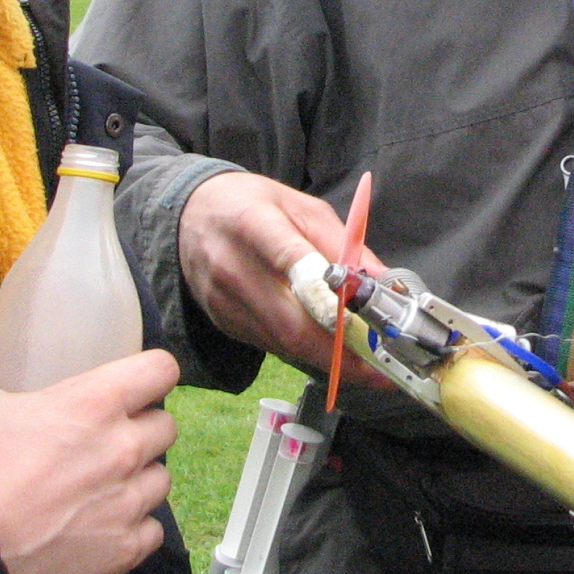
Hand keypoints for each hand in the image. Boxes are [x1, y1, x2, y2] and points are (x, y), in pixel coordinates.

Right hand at [0, 334, 179, 573]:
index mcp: (95, 404)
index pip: (161, 370)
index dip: (149, 372)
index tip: (132, 382)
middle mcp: (123, 451)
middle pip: (164, 427)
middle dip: (140, 426)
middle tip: (104, 436)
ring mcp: (126, 505)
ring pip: (160, 480)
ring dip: (137, 477)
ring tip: (102, 485)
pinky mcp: (122, 552)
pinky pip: (151, 531)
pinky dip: (133, 527)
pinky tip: (103, 527)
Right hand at [178, 171, 386, 386]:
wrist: (191, 215)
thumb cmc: (253, 206)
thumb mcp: (302, 208)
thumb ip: (342, 244)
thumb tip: (382, 281)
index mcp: (255, 225)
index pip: (294, 265)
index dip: (332, 300)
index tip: (368, 324)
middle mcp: (233, 268)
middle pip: (291, 324)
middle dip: (340, 353)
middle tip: (378, 367)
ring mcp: (224, 301)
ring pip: (282, 343)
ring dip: (326, 359)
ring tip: (364, 363)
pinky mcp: (222, 322)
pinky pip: (270, 344)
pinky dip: (302, 350)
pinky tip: (326, 348)